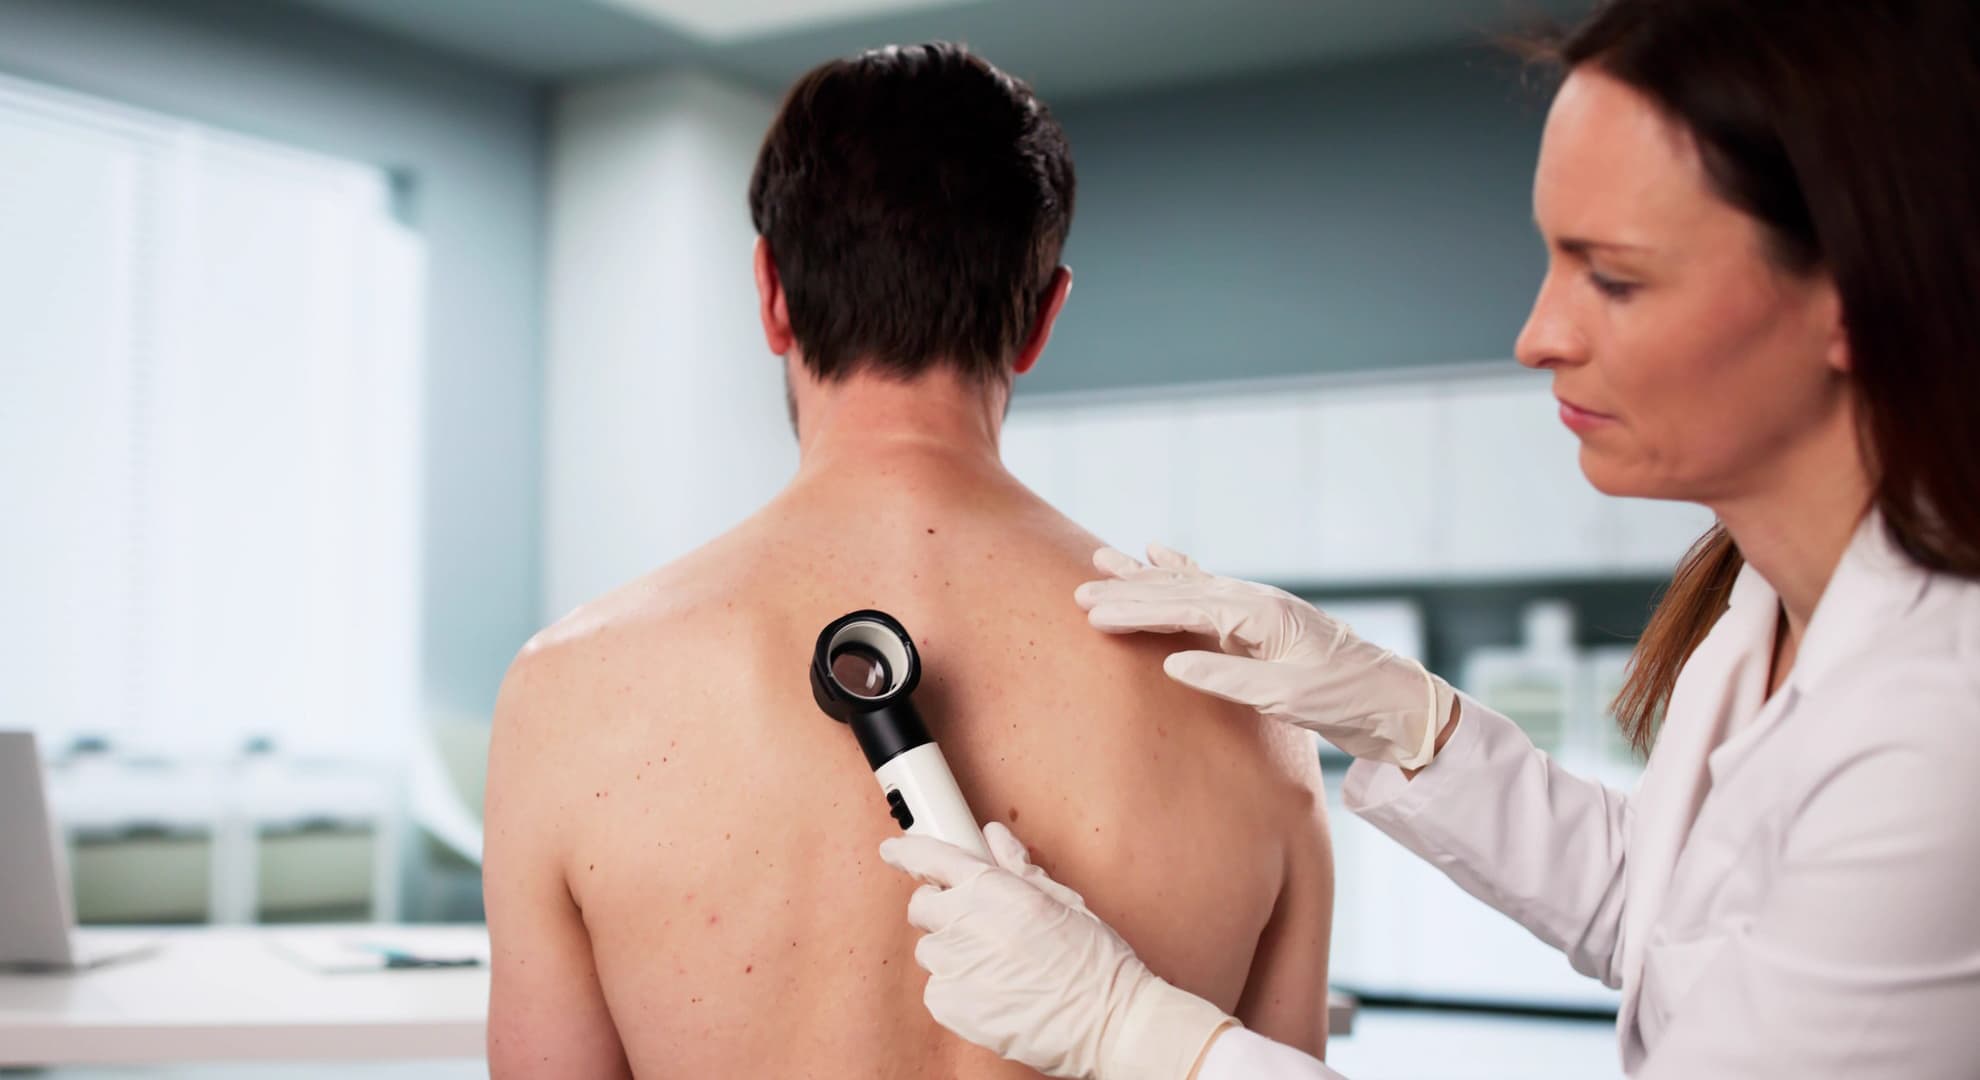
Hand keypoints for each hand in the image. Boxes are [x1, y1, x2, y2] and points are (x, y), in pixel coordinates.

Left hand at [878, 822, 1234, 1079]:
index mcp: (995, 889)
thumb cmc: (1095, 962)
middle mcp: (967, 921)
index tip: (895, 851)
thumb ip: (1019, 868)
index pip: (933, 858)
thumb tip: (995, 838)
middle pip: (922, 906)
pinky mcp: (950, 1005)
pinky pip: (937, 990)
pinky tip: (992, 994)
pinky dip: (957, 991)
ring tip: (996, 968)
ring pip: (930, 950)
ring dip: (952, 954)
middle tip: (974, 924)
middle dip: (941, 910)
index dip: (908, 852)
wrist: (1108, 1021)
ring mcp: (954, 965)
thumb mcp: (1063, 902)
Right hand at [1074, 544, 1453, 768]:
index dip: (1137, 609)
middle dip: (1129, 589)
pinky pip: (1209, 588)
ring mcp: (1259, 607)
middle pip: (1181, 589)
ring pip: (1190, 584)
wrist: (1393, 702)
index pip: (1185, 607)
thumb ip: (1227, 678)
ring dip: (1145, 576)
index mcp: (1260, 618)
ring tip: (1103, 560)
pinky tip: (1161, 553)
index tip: (1093, 611)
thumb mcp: (1287, 697)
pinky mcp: (1261, 620)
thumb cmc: (1344, 700)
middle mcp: (1256, 602)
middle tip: (1080, 590)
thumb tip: (1171, 663)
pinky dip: (1180, 570)